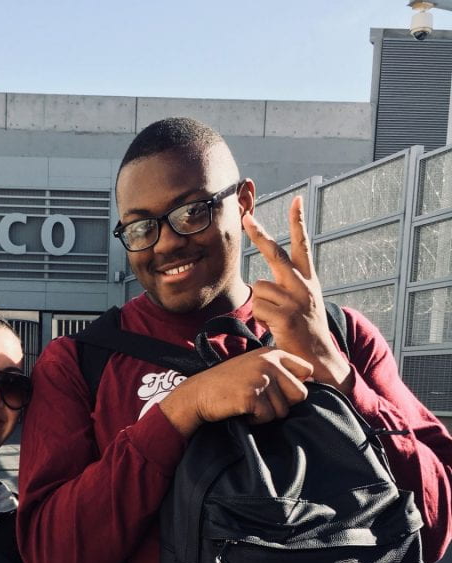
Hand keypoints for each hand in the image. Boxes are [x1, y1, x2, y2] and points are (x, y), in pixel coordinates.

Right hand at [159, 347, 312, 436]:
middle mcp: (269, 362)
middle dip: (283, 404)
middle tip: (261, 401)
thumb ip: (280, 370)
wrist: (198, 393)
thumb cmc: (228, 384)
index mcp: (273, 353)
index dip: (294, 386)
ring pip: (283, 410)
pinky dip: (255, 420)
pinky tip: (241, 409)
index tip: (276, 390)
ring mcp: (261, 378)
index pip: (306, 371)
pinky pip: (267, 417)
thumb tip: (310, 381)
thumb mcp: (255, 367)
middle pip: (299, 394)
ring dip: (266, 414)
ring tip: (248, 403)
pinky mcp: (252, 396)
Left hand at [242, 196, 353, 391]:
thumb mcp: (301, 305)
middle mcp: (303, 285)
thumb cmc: (306, 333)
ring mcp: (296, 300)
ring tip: (276, 320)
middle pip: (275, 254)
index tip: (297, 199)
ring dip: (261, 305)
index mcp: (308, 280)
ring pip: (259, 288)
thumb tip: (258, 283)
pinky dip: (261, 318)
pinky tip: (275, 327)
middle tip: (246, 218)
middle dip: (259, 235)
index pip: (302, 245)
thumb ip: (284, 290)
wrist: (320, 359)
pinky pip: (259, 307)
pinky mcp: (287, 316)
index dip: (298, 222)